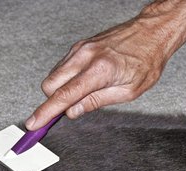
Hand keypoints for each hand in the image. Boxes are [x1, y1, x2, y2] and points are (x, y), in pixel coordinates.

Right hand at [24, 17, 171, 130]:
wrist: (152, 32)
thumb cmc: (146, 60)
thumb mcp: (128, 91)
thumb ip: (96, 101)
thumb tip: (72, 112)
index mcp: (99, 71)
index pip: (64, 96)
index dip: (46, 113)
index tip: (33, 124)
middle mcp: (85, 56)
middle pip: (50, 85)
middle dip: (53, 101)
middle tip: (70, 109)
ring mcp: (80, 49)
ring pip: (54, 75)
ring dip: (61, 90)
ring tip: (85, 93)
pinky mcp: (80, 46)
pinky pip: (63, 67)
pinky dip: (66, 79)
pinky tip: (84, 81)